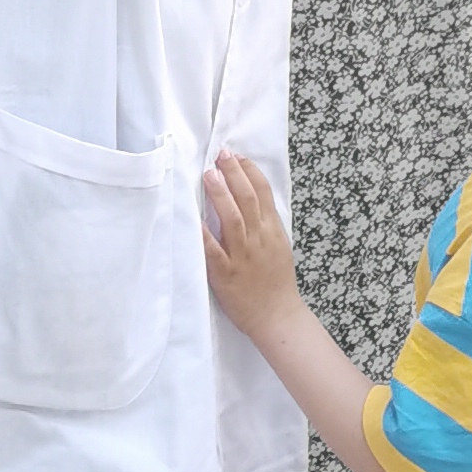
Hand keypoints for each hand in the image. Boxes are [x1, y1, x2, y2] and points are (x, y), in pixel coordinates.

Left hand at [202, 151, 300, 344]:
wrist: (277, 316)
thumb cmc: (276, 283)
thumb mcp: (279, 246)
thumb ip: (266, 224)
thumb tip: (250, 199)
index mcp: (272, 231)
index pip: (263, 193)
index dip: (249, 171)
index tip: (236, 156)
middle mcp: (259, 239)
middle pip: (248, 199)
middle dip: (234, 174)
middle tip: (221, 155)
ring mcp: (243, 256)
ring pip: (233, 219)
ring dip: (221, 195)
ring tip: (209, 175)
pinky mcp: (226, 274)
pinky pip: (212, 251)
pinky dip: (203, 235)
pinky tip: (193, 219)